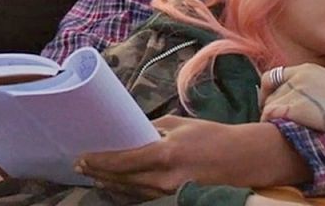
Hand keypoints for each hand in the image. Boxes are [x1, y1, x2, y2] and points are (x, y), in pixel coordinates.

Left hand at [76, 115, 309, 197]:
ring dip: (110, 184)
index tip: (82, 157)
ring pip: (130, 192)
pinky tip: (116, 186)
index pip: (123, 161)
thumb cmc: (213, 137)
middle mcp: (165, 179)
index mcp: (166, 154)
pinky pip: (144, 197)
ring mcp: (171, 194)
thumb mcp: (182, 125)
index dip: (99, 161)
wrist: (244, 160)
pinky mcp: (176, 200)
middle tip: (80, 167)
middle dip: (99, 173)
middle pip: (122, 179)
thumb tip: (132, 131)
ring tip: (94, 176)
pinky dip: (127, 192)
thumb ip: (154, 129)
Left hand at [260, 63, 324, 136]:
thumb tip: (304, 100)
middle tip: (271, 118)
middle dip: (268, 103)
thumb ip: (314, 86)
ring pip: (269, 102)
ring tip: (275, 127)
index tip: (272, 102)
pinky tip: (276, 131)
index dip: (270, 90)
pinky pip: (271, 114)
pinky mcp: (296, 107)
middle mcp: (299, 75)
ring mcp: (297, 90)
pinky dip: (270, 122)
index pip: (276, 75)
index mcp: (308, 69)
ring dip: (270, 115)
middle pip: (270, 88)